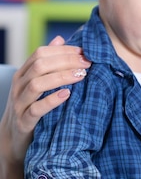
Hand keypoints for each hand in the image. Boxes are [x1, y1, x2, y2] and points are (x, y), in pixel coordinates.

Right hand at [0, 36, 90, 161]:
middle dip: (66, 61)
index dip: (63, 50)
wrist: (14, 140)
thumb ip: (49, 62)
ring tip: (81, 76)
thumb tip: (60, 39)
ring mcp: (20, 104)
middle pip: (40, 65)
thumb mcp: (38, 83)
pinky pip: (36, 109)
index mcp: (24, 74)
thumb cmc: (32, 107)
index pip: (40, 53)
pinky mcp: (24, 122)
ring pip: (37, 84)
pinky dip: (52, 100)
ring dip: (61, 77)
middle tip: (87, 63)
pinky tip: (67, 94)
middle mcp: (19, 86)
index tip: (84, 52)